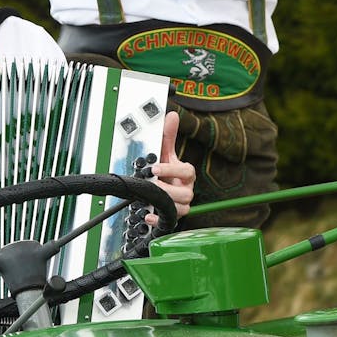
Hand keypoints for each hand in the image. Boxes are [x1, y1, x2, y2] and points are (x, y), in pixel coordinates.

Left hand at [144, 110, 195, 229]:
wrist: (162, 188)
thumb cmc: (165, 170)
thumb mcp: (165, 152)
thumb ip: (168, 136)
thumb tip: (171, 115)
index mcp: (186, 174)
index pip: (187, 172)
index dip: (172, 170)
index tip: (155, 168)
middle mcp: (186, 189)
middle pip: (185, 193)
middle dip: (166, 189)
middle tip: (151, 184)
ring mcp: (181, 203)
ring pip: (180, 207)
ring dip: (164, 203)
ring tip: (150, 198)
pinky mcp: (174, 215)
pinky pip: (170, 220)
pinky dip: (158, 219)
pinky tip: (148, 215)